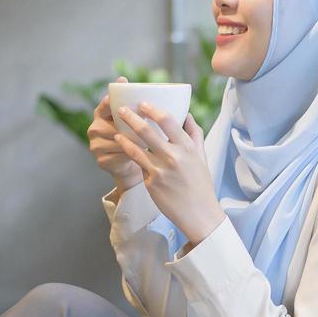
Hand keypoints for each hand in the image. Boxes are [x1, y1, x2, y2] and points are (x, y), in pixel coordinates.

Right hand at [88, 77, 142, 191]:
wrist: (129, 164)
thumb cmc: (133, 137)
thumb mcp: (133, 121)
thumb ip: (134, 107)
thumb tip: (140, 85)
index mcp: (101, 114)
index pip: (104, 105)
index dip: (110, 101)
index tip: (116, 97)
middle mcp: (94, 128)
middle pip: (112, 125)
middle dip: (129, 126)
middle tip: (147, 126)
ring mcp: (95, 145)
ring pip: (117, 141)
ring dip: (133, 141)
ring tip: (148, 141)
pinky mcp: (101, 160)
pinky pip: (118, 156)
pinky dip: (131, 155)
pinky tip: (141, 155)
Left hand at [115, 103, 226, 245]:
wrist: (199, 213)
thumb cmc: (200, 184)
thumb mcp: (202, 157)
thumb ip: (194, 134)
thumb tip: (187, 115)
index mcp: (187, 147)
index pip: (168, 120)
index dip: (152, 109)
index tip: (142, 103)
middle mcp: (173, 156)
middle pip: (147, 131)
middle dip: (130, 117)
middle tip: (120, 110)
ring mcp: (160, 170)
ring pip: (136, 148)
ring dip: (123, 136)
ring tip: (115, 130)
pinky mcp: (151, 183)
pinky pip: (138, 164)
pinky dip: (130, 154)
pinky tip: (121, 146)